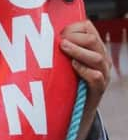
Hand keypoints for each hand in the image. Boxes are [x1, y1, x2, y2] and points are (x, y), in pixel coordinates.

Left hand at [59, 20, 110, 139]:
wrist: (75, 112)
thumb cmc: (67, 81)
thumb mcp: (64, 60)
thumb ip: (58, 47)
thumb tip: (37, 32)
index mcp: (92, 47)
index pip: (88, 27)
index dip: (72, 27)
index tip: (59, 33)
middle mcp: (100, 59)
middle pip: (92, 40)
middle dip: (74, 38)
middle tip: (60, 42)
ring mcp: (102, 75)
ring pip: (97, 57)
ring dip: (78, 51)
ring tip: (64, 48)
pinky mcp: (98, 90)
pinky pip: (96, 77)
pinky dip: (85, 70)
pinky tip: (73, 66)